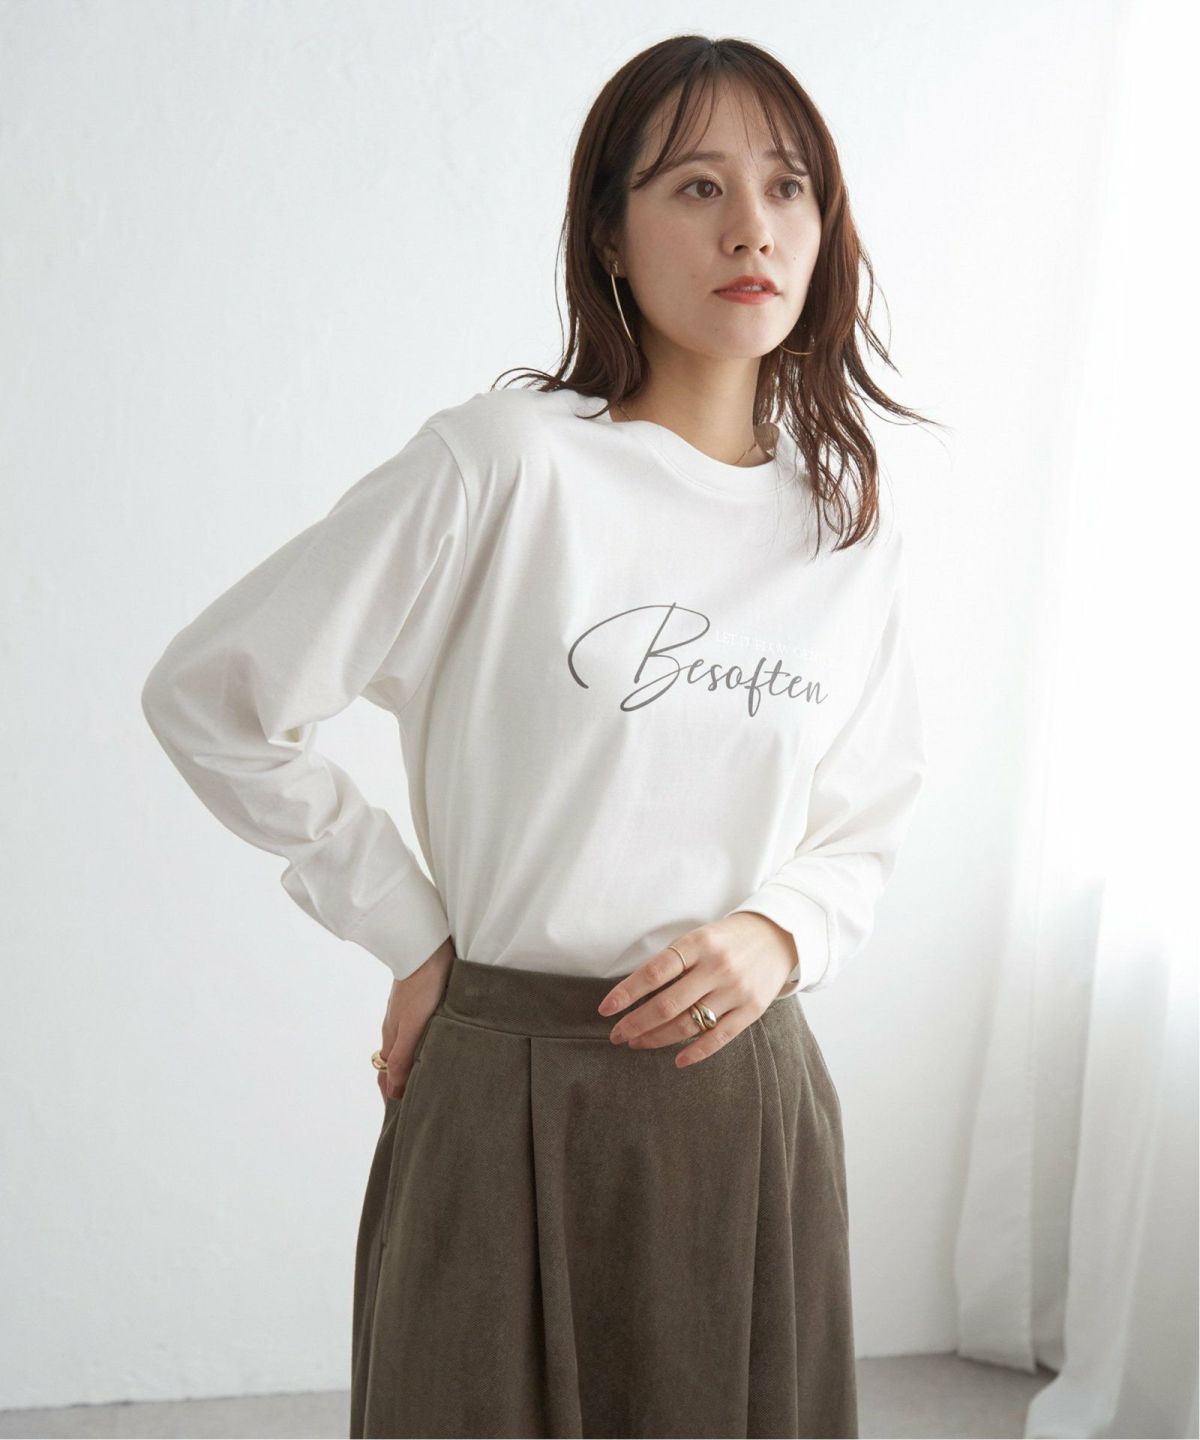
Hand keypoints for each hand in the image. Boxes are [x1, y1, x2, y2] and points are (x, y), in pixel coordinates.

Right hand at [377, 936, 455, 1103]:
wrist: (426, 948)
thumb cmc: (422, 986)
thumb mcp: (413, 1026)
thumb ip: (404, 1057)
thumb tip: (395, 1090)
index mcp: (392, 1037)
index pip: (386, 1074)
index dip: (391, 1094)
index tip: (400, 1115)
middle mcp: (395, 1027)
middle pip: (394, 1062)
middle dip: (399, 1083)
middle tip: (413, 1103)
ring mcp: (405, 1014)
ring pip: (405, 1046)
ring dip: (410, 1064)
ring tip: (426, 1080)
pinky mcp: (418, 1001)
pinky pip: (415, 1031)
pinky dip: (420, 1046)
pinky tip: (433, 1046)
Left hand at [597, 913, 799, 1069]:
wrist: (779, 936)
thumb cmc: (728, 939)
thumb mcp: (700, 937)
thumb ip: (674, 962)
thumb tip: (634, 993)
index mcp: (698, 944)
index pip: (654, 972)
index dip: (627, 992)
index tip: (605, 1009)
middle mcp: (717, 967)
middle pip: (667, 1004)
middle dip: (636, 1023)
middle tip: (616, 1034)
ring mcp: (736, 990)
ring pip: (688, 1024)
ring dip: (657, 1038)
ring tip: (636, 1042)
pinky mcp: (751, 1010)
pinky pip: (718, 1037)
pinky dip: (695, 1052)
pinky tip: (676, 1059)